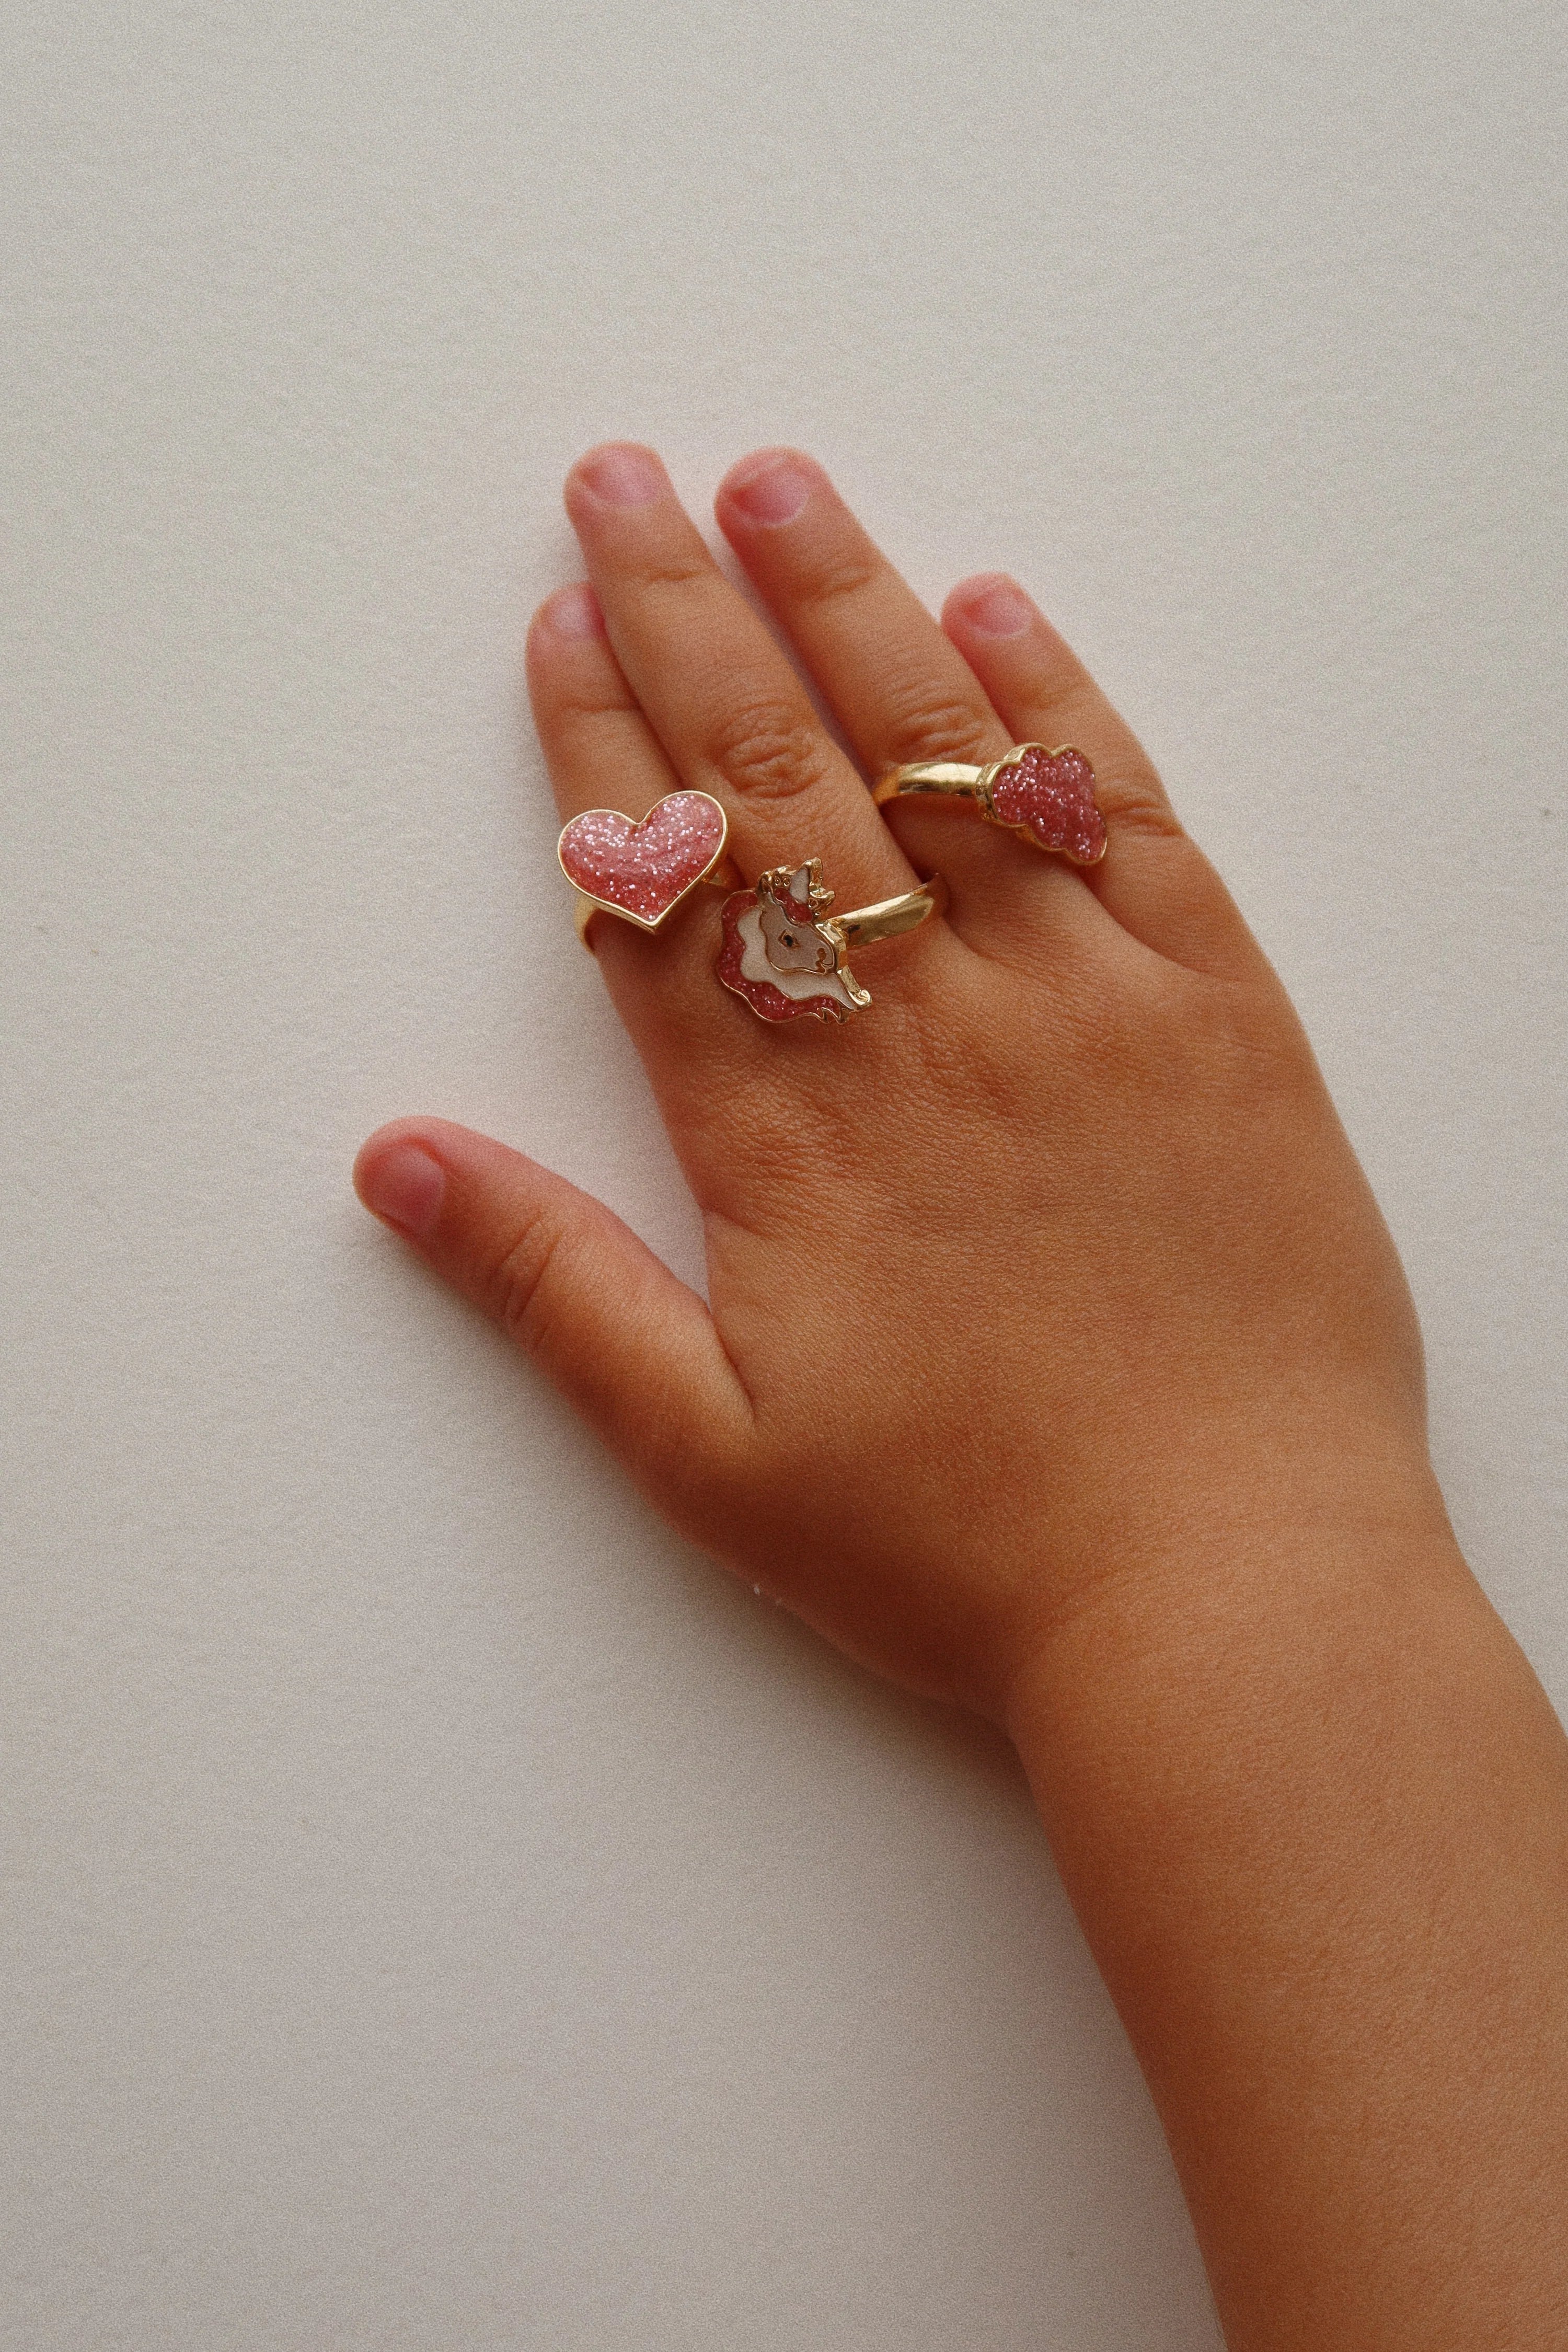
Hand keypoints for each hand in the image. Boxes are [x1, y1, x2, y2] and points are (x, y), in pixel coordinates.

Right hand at [354, 442, 1436, 1717]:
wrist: (1230, 1599)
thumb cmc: (969, 1548)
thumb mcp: (712, 1459)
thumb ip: (552, 1295)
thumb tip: (399, 1168)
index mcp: (792, 1138)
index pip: (666, 894)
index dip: (599, 750)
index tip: (558, 627)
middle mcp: (926, 1037)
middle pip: (779, 788)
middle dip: (690, 620)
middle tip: (625, 484)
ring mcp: (1084, 1009)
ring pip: (942, 767)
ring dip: (850, 611)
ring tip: (779, 484)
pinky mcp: (1223, 1017)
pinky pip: (1130, 823)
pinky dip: (1061, 710)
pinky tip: (1000, 613)